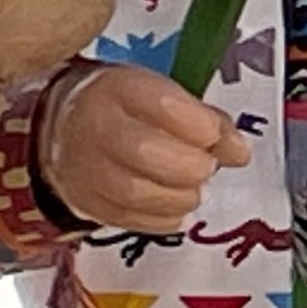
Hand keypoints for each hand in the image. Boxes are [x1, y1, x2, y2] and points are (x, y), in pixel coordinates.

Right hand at [37, 62, 251, 235]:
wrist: (68, 128)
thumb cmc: (129, 111)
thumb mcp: (166, 97)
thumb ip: (208, 121)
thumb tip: (239, 152)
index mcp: (120, 88)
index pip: (164, 106)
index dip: (202, 127)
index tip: (216, 136)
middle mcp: (96, 125)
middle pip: (146, 151)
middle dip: (191, 166)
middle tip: (207, 167)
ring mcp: (85, 166)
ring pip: (135, 192)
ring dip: (180, 197)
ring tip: (193, 190)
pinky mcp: (85, 200)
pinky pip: (128, 218)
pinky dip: (162, 218)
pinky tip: (174, 207)